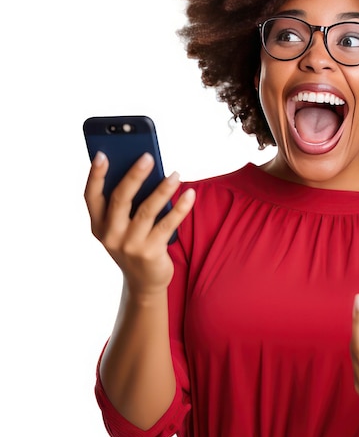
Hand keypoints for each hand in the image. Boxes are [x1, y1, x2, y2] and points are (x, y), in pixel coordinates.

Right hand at [84, 151, 194, 293]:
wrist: (144, 283)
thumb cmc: (135, 244)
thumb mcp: (123, 227)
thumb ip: (127, 204)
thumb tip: (146, 171)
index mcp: (98, 225)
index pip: (91, 196)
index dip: (95, 175)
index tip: (102, 154)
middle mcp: (110, 235)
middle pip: (120, 199)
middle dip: (134, 175)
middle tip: (148, 156)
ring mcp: (129, 245)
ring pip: (147, 210)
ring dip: (162, 190)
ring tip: (176, 174)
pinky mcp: (150, 253)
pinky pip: (168, 224)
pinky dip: (181, 208)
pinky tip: (189, 194)